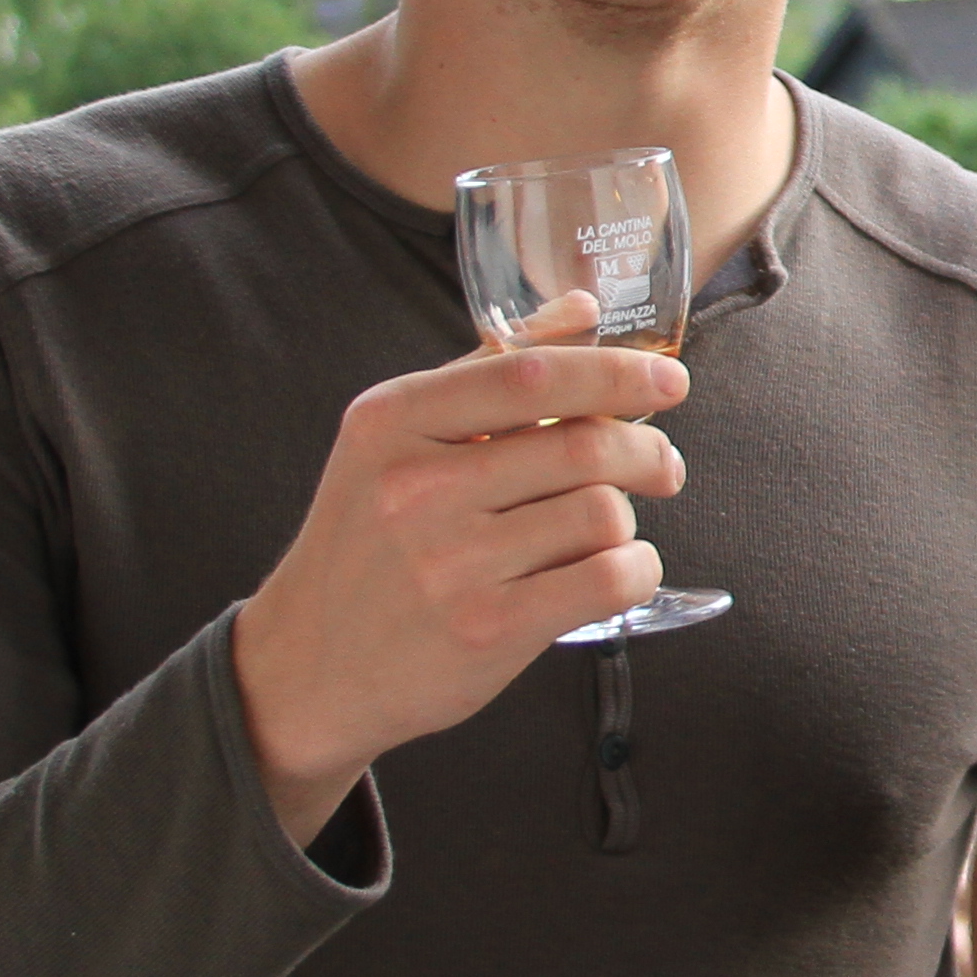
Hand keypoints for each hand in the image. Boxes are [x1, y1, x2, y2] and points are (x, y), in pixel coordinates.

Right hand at [226, 340, 687, 838]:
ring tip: (609, 531)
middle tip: (661, 465)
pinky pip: (606, 578)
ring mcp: (451, 561)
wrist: (308, 666)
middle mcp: (417, 485)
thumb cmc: (367, 545)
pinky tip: (619, 571)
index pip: (531, 373)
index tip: (668, 380)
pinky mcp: (486, 628)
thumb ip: (488, 369)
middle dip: (646, 451)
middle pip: (584, 445)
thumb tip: (581, 310)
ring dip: (629, 521)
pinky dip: (635, 570)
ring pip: (602, 513)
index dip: (617, 371)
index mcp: (394, 420)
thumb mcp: (397, 441)